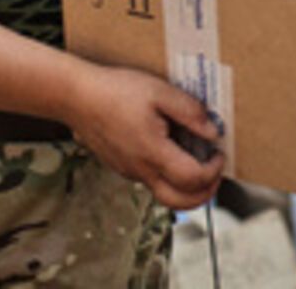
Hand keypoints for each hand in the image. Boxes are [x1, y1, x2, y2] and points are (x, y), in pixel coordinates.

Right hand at [65, 65, 224, 209]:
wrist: (76, 97)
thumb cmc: (114, 91)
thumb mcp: (158, 91)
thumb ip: (189, 112)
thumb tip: (212, 131)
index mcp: (153, 153)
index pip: (192, 179)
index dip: (214, 171)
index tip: (219, 153)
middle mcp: (141, 169)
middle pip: (179, 203)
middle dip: (205, 194)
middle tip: (215, 174)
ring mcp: (130, 171)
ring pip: (164, 194)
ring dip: (186, 187)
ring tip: (197, 162)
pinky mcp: (122, 166)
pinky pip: (150, 180)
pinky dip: (168, 175)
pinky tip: (171, 150)